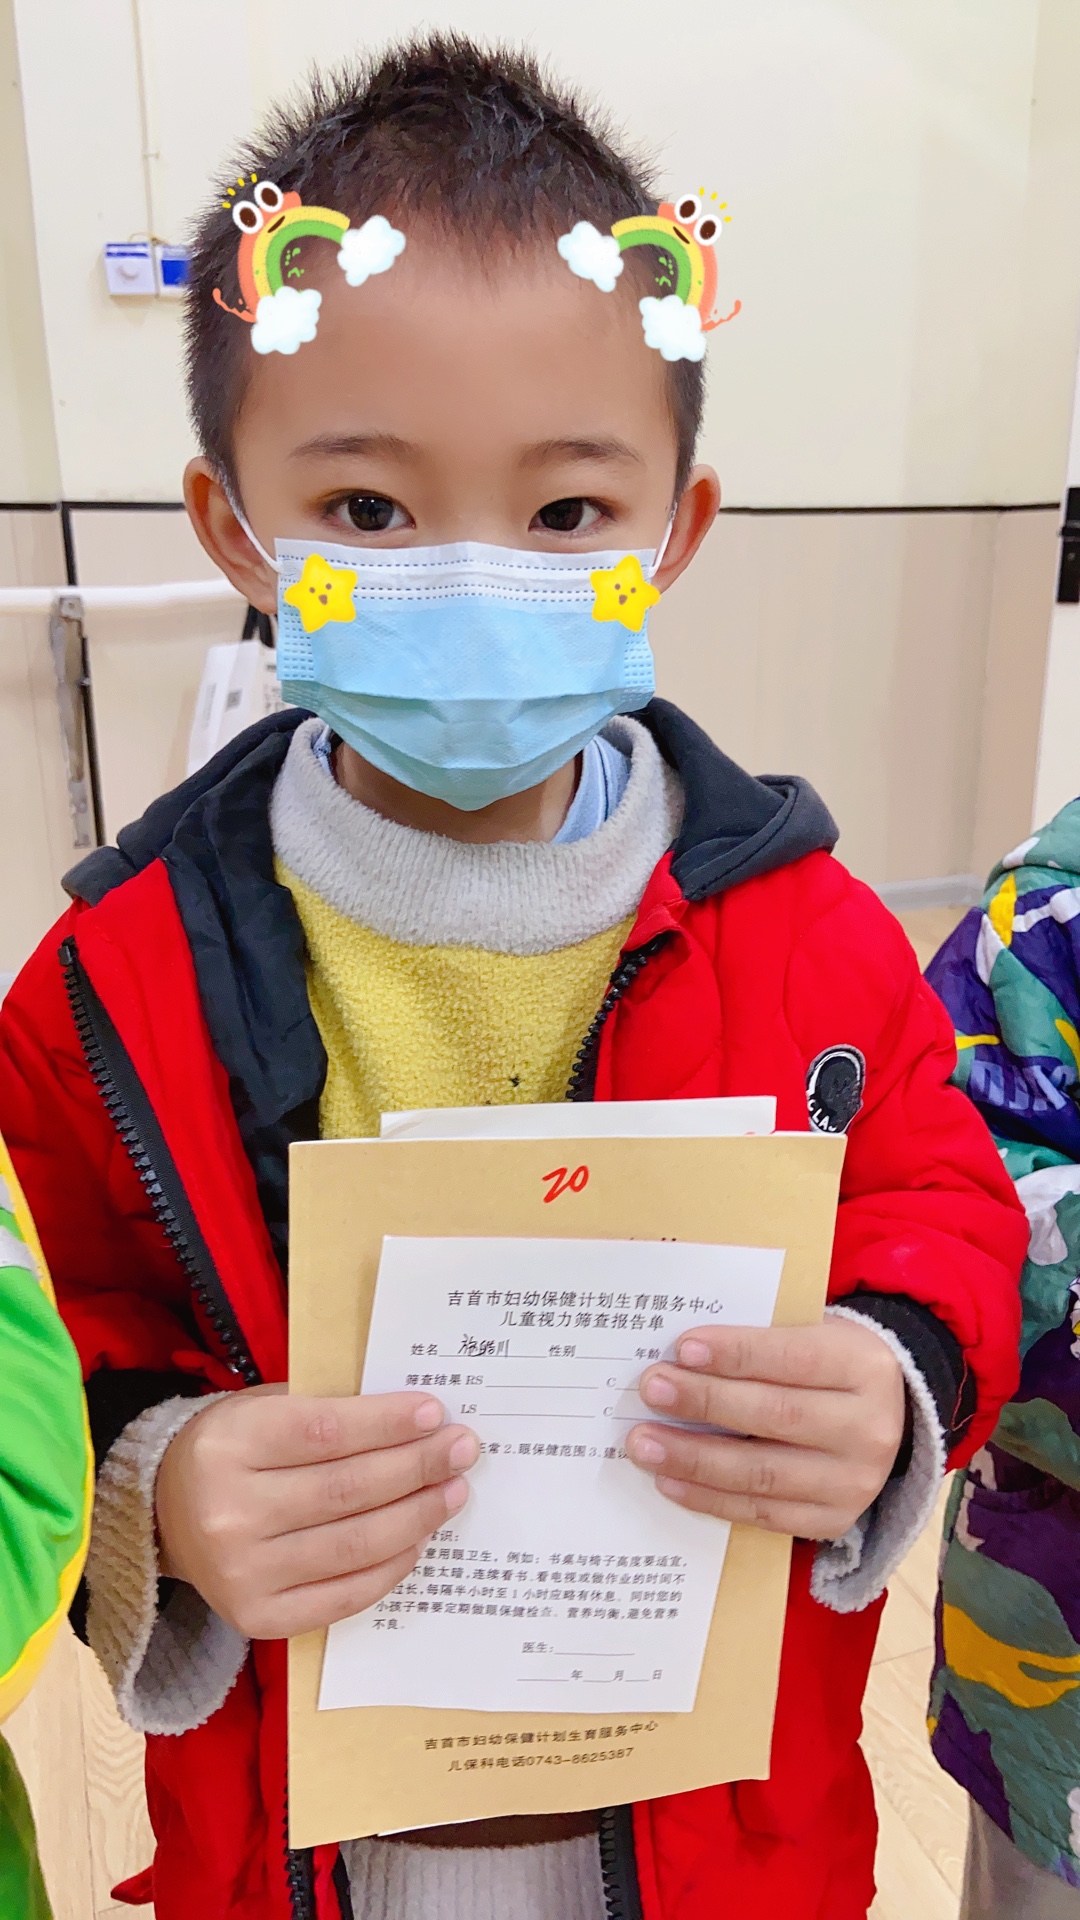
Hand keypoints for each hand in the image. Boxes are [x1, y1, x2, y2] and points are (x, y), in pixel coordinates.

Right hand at [155, 1385, 478, 1636]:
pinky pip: (343, 1597)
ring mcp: (242, 1574)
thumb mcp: (260, 1409)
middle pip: (346, 1490)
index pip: (323, 1432)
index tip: (434, 1413)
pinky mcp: (257, 1619)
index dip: (385, 1423)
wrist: (161, 1516)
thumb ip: (324, 1411)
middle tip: (461, 1449)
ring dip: (416, 1516)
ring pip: (353, 1546)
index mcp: (227, 1446)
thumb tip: (414, 1420)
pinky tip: (419, 1538)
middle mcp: (229, 1513)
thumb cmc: (230, 1450)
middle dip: (416, 1467)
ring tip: (453, 1491)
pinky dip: (390, 1568)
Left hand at [626, 1319, 905, 1538]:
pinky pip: (762, 1514)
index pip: (795, 1358)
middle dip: (705, 1402)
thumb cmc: (826, 1364)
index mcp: (865, 1366)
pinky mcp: (833, 1521)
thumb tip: (680, 1356)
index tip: (683, 1349)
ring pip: (764, 1473)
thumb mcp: (812, 1335)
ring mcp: (855, 1483)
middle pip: (776, 1416)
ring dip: (695, 1459)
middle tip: (652, 1390)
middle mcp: (869, 1429)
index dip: (738, 1354)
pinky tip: (670, 1481)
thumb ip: (760, 1339)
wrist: (884, 1418)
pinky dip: (710, 1498)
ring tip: (645, 1443)